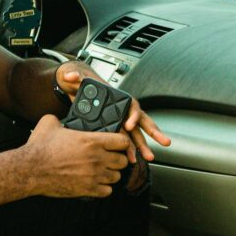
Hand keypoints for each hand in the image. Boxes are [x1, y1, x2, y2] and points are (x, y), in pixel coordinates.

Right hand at [27, 113, 130, 198]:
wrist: (31, 169)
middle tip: (109, 159)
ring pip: (116, 177)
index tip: (116, 144)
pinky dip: (103, 188)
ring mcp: (93, 175)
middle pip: (123, 161)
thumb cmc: (40, 147)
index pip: (122, 142)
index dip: (121, 142)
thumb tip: (60, 119)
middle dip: (117, 159)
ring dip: (111, 174)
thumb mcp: (49, 123)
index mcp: (91, 141)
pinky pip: (107, 191)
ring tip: (102, 172)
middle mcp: (97, 158)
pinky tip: (96, 183)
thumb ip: (60, 118)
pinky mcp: (87, 189)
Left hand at [55, 61, 171, 162]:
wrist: (77, 88)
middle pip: (141, 121)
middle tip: (165, 142)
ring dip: (143, 145)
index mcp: (118, 98)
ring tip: (150, 157)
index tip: (128, 125)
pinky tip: (133, 159)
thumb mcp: (76, 78)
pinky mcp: (114, 128)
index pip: (131, 106)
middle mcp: (123, 110)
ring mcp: (120, 120)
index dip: (133, 115)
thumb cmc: (80, 83)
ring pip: (135, 134)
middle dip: (154, 132)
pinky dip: (129, 149)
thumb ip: (74, 76)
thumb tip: (70, 76)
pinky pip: (125, 140)